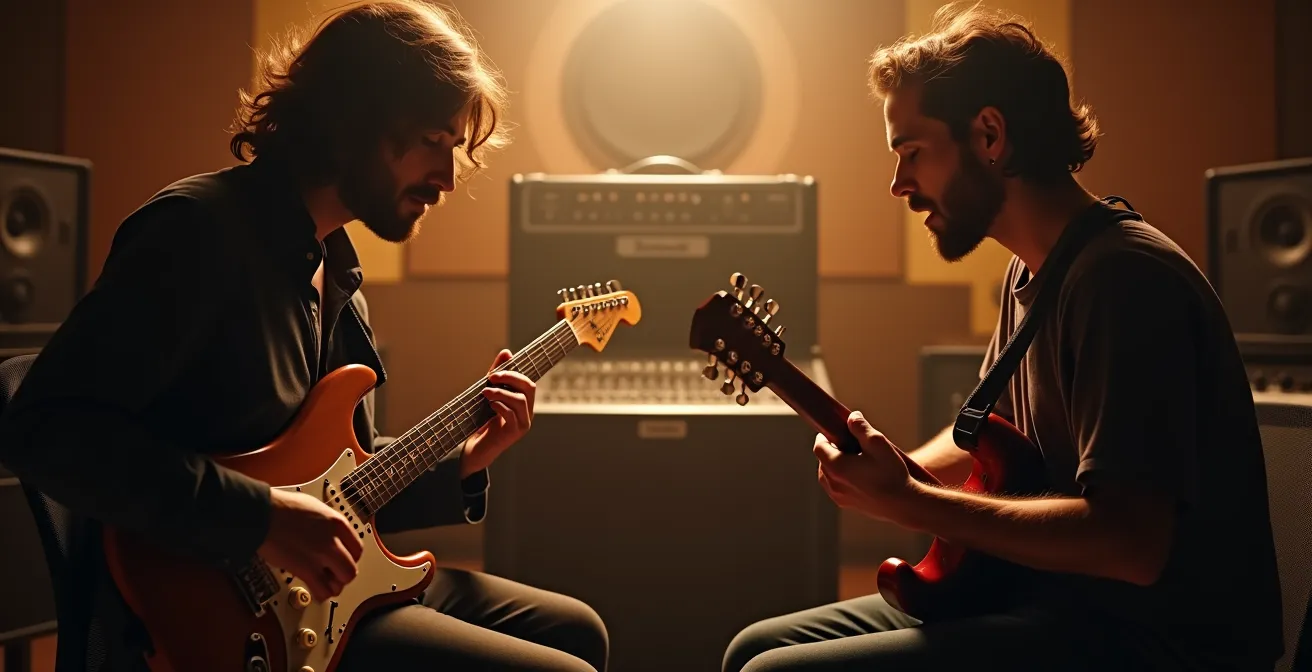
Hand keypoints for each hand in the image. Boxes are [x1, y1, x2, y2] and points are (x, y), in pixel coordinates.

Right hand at [257, 488, 363, 599]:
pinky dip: (321, 594)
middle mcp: (333, 540)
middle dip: (342, 574)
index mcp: (337, 523)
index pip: (357, 548)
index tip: (344, 561)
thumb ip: (326, 524)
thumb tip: (329, 534)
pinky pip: (323, 591)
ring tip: (324, 583)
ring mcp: (321, 556)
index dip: (351, 558)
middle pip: (351, 567)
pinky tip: (315, 590)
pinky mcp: (306, 569)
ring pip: (342, 581)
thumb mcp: (314, 507)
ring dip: (334, 585)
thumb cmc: (280, 507)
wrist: (261, 514)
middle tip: (333, 575)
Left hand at [462, 349, 535, 476]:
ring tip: (485, 393)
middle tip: (491, 377)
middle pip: (529, 387)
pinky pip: (511, 414)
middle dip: (510, 378)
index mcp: (524, 402)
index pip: (528, 381)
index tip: (495, 371)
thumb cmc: (484, 420)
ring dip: (501, 392)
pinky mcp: (514, 432)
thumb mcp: (490, 394)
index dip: (514, 372)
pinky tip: (489, 406)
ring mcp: (523, 423)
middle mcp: (528, 412)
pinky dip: (499, 406)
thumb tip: (506, 352)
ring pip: (520, 400)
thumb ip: (498, 375)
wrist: (478, 448)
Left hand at [814, 411, 915, 521]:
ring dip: (835, 465)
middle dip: (832, 450)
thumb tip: (851, 417)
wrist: (904, 504)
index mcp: (835, 466)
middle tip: (847, 443)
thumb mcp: (877, 442)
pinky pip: (837, 487)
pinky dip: (841, 478)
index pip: (819, 447)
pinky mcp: (847, 504)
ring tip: (852, 458)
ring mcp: (839, 496)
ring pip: (828, 475)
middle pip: (823, 461)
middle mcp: (832, 483)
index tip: (833, 431)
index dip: (824, 436)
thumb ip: (860, 427)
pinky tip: (858, 474)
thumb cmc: (891, 473)